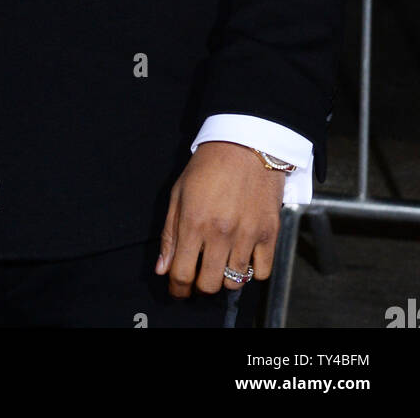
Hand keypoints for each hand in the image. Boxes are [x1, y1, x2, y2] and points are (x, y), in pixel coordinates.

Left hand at [155, 141, 284, 296]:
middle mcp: (220, 233)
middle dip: (200, 285)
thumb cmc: (208, 166)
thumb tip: (162, 269)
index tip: (178, 289)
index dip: (177, 288)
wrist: (246, 143)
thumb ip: (169, 234)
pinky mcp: (269, 233)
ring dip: (225, 279)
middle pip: (208, 285)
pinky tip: (244, 257)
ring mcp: (247, 235)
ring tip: (221, 263)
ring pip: (234, 282)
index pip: (181, 274)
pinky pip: (262, 272)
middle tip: (200, 274)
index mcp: (194, 222)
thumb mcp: (179, 193)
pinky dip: (252, 272)